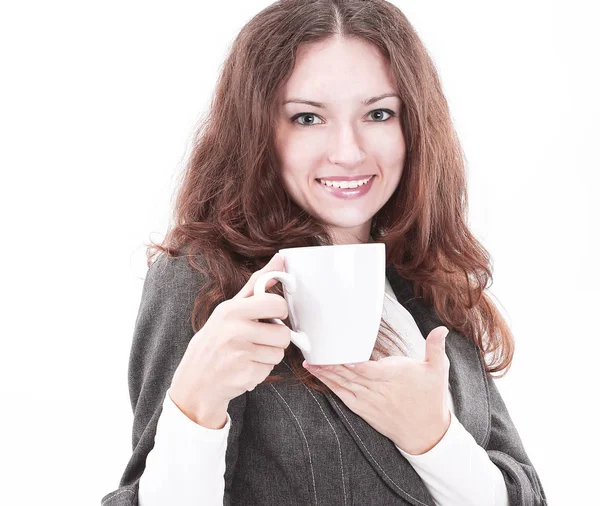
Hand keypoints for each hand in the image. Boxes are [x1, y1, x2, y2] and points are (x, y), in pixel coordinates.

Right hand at [170, 253, 291, 427]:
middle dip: (276, 337)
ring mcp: (240, 356)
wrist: (195, 380)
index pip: (278, 305)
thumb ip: (257, 283)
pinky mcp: (246, 376)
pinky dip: (261, 369)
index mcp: (233, 310)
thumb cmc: (216, 338)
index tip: (269, 316)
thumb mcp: (231, 307)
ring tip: (248, 353)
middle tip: (259, 337)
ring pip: (279, 353)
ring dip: (268, 355)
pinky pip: (270, 369)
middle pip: (284, 333)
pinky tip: (244, 366)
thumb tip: (280, 259)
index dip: (278, 312)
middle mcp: (235, 331)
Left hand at [303, 326, 451, 454]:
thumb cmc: (430, 398)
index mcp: (394, 376)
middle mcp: (378, 389)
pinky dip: (329, 384)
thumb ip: (435, 347)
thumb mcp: (437, 370)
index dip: (354, 363)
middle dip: (331, 363)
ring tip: (310, 360)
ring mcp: (368, 400)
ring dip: (325, 372)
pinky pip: (342, 395)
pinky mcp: (362, 409)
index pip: (369, 369)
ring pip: (343, 383)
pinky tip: (317, 374)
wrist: (426, 433)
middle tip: (314, 350)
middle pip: (350, 374)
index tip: (340, 354)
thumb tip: (441, 329)